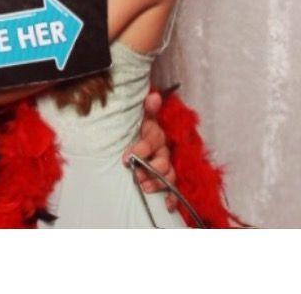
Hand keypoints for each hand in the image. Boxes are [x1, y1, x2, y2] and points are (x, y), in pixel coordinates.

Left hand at [123, 90, 177, 211]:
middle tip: (136, 176)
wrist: (144, 132)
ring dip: (157, 183)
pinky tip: (168, 205)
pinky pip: (174, 187)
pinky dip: (173, 197)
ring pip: (168, 175)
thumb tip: (153, 96)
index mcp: (156, 133)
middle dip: (149, 169)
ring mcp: (167, 163)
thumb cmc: (140, 126)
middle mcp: (164, 149)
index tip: (126, 158)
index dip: (140, 150)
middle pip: (163, 161)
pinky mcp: (168, 176)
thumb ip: (148, 108)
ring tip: (144, 187)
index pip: (151, 141)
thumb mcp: (143, 115)